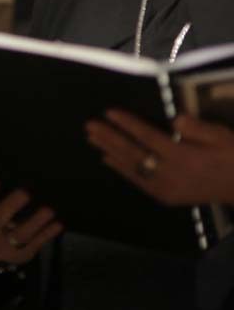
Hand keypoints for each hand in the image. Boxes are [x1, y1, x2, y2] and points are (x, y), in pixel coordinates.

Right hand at [0, 176, 61, 265]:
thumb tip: (4, 173)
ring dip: (35, 222)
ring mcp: (2, 248)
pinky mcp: (19, 255)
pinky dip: (46, 234)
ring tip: (49, 210)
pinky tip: (57, 224)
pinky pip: (35, 245)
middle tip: (25, 193)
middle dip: (11, 206)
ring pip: (20, 235)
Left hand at [86, 110, 233, 205]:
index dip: (127, 124)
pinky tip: (107, 159)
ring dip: (109, 151)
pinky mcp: (165, 197)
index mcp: (184, 157)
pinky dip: (121, 169)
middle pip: (133, 152)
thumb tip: (174, 120)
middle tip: (89, 125)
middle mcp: (170, 174)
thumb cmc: (233, 157)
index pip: (148, 137)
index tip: (109, 112)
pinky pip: (138, 181)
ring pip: (131, 167)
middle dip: (109, 137)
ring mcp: (165, 188)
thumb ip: (198, 128)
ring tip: (91, 138)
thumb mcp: (222, 137)